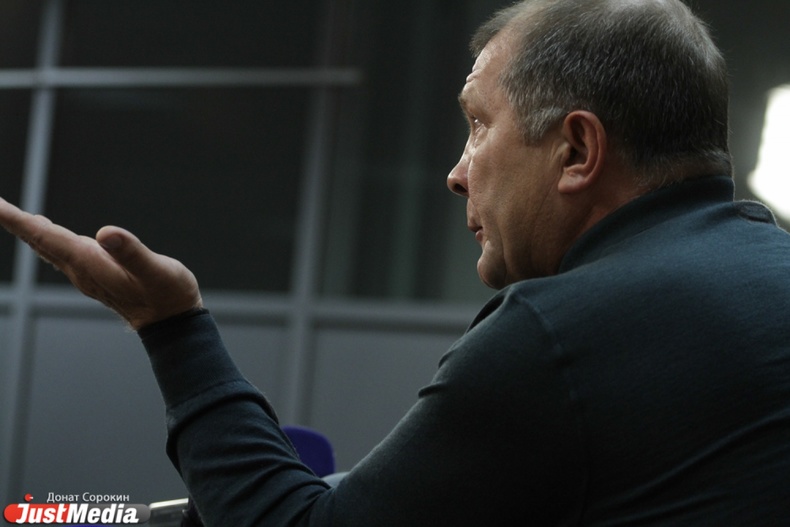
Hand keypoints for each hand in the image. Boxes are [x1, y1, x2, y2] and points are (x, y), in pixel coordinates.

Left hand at [0, 198, 202, 329]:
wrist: (172, 322)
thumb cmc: (167, 295)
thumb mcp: (156, 271)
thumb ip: (131, 253)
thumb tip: (105, 233)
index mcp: (90, 264)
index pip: (45, 237)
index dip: (17, 220)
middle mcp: (81, 269)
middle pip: (38, 241)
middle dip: (13, 221)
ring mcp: (86, 273)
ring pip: (46, 246)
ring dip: (26, 229)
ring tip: (8, 212)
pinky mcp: (94, 273)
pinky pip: (59, 250)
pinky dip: (44, 236)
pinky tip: (42, 232)